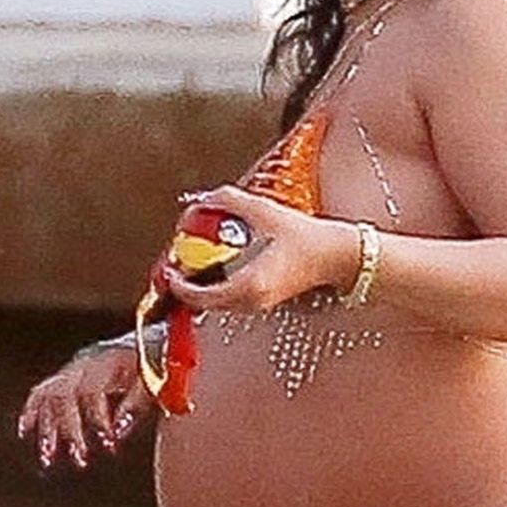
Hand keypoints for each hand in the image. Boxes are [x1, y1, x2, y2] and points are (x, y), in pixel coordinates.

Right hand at [17, 342, 149, 469]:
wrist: (133, 347)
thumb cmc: (145, 369)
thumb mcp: (149, 384)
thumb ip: (133, 407)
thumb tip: (117, 431)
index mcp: (105, 363)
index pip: (92, 391)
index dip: (98, 419)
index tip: (109, 443)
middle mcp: (81, 366)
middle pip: (64, 397)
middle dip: (69, 430)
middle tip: (80, 459)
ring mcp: (69, 372)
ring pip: (48, 398)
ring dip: (46, 429)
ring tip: (48, 458)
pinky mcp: (61, 379)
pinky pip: (39, 393)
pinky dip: (31, 412)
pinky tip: (24, 432)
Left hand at [162, 185, 356, 313]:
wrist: (336, 257)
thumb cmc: (305, 237)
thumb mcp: (264, 211)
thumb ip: (228, 200)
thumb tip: (200, 200)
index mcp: (247, 286)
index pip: (198, 296)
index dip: (177, 282)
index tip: (169, 264)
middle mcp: (250, 303)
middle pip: (203, 303)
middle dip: (186, 284)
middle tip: (179, 260)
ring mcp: (257, 306)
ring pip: (216, 303)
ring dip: (201, 285)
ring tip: (195, 260)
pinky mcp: (263, 303)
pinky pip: (229, 299)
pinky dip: (216, 286)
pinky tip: (217, 265)